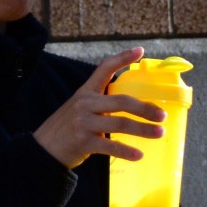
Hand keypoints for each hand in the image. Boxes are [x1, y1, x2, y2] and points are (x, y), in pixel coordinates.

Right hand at [33, 47, 166, 168]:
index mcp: (86, 92)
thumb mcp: (79, 108)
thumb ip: (99, 103)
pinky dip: (126, 151)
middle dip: (145, 108)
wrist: (43, 149)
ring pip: (120, 124)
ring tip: (159, 133)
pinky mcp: (83, 142)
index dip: (122, 58)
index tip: (140, 51)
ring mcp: (83, 123)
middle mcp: (85, 104)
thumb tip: (130, 106)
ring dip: (143, 129)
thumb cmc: (67, 128)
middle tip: (163, 115)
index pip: (104, 68)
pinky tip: (139, 155)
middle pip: (121, 101)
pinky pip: (110, 145)